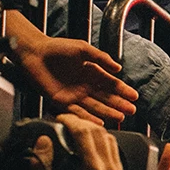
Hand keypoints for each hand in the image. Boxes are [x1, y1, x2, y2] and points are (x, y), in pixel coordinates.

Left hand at [10, 31, 137, 122]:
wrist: (35, 53)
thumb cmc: (58, 48)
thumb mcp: (83, 49)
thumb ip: (101, 58)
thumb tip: (118, 68)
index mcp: (91, 72)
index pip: (111, 84)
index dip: (122, 90)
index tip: (134, 96)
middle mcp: (84, 85)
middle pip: (105, 98)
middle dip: (119, 104)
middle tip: (131, 110)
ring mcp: (74, 95)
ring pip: (95, 106)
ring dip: (108, 112)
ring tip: (120, 117)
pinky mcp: (62, 102)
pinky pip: (77, 112)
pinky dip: (88, 118)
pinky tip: (100, 122)